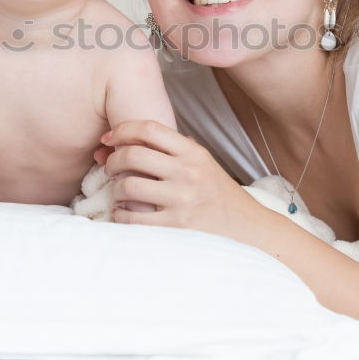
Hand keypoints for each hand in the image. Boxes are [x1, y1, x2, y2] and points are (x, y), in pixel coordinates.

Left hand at [98, 121, 266, 240]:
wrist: (249, 230)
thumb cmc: (220, 196)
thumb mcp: (205, 164)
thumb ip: (177, 149)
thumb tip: (136, 138)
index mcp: (193, 153)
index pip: (149, 129)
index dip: (122, 130)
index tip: (109, 137)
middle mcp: (188, 173)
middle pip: (132, 155)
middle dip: (112, 160)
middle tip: (109, 167)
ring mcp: (183, 201)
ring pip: (128, 186)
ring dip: (115, 189)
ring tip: (118, 193)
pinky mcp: (177, 227)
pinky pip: (133, 217)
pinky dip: (120, 215)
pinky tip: (124, 213)